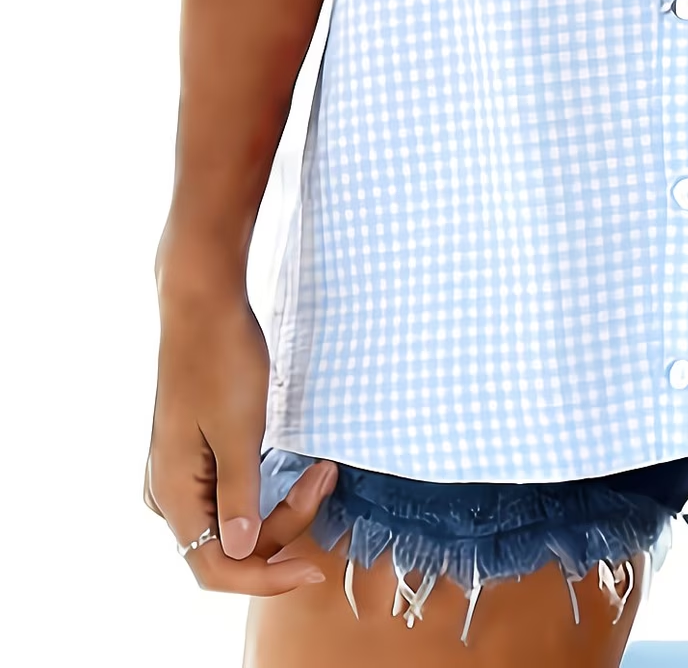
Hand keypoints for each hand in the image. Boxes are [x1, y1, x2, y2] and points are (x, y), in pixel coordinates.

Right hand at [144, 277, 332, 594]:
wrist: (204, 303)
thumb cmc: (221, 358)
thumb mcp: (240, 429)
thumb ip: (238, 494)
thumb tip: (237, 551)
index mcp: (174, 492)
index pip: (215, 569)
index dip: (265, 579)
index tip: (312, 569)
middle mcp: (170, 491)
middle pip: (228, 547)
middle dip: (283, 527)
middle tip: (324, 478)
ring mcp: (181, 472)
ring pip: (233, 521)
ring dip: (279, 508)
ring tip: (321, 471)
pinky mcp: (196, 454)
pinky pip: (231, 494)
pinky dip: (266, 491)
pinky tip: (295, 471)